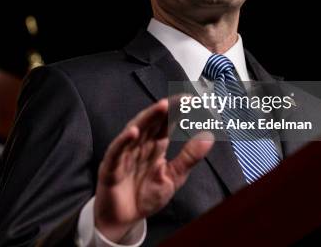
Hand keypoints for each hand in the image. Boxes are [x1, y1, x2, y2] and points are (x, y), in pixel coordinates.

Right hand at [94, 98, 213, 242]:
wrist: (124, 220)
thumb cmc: (145, 196)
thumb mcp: (174, 177)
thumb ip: (189, 157)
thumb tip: (209, 136)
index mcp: (155, 147)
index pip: (167, 124)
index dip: (178, 112)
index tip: (192, 101)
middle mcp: (139, 146)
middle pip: (152, 122)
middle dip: (165, 109)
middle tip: (181, 99)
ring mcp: (124, 154)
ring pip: (135, 130)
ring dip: (147, 118)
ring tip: (161, 106)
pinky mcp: (111, 167)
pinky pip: (116, 151)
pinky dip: (123, 141)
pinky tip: (133, 131)